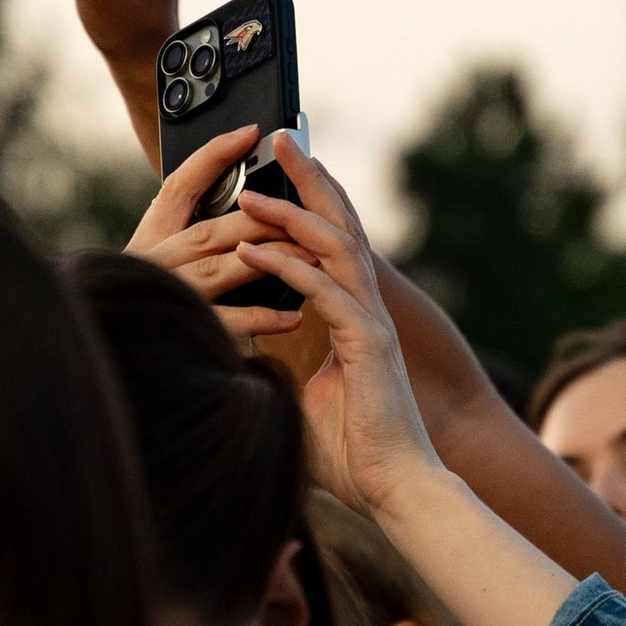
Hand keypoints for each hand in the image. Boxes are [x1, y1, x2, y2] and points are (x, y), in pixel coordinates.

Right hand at [126, 130, 326, 358]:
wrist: (123, 351)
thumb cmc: (155, 303)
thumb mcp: (165, 260)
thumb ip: (195, 234)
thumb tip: (252, 204)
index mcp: (150, 238)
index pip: (179, 185)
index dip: (213, 155)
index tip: (250, 133)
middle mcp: (153, 262)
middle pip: (212, 229)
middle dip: (263, 218)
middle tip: (308, 211)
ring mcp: (167, 296)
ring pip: (222, 267)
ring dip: (271, 258)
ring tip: (313, 254)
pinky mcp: (182, 333)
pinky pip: (229, 322)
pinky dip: (263, 317)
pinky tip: (294, 314)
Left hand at [223, 151, 448, 517]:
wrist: (391, 489)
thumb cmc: (349, 454)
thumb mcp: (297, 398)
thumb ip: (275, 369)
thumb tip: (234, 361)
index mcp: (352, 318)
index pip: (332, 246)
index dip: (310, 203)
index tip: (284, 168)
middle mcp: (365, 310)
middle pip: (340, 226)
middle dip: (309, 179)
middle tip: (281, 137)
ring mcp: (370, 324)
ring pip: (334, 247)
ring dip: (292, 212)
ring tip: (254, 186)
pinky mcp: (367, 344)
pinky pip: (323, 292)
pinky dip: (285, 267)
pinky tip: (252, 250)